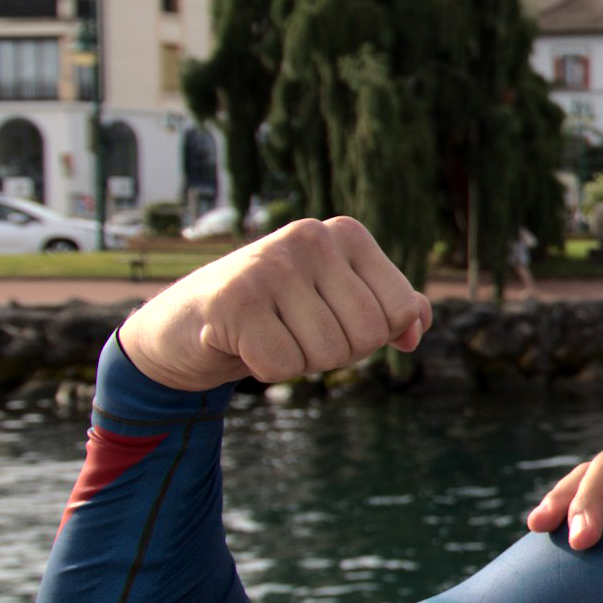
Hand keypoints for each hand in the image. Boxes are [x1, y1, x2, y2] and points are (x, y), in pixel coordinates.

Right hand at [118, 216, 429, 392]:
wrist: (185, 324)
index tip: (333, 319)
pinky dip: (267, 369)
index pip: (402, 309)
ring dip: (301, 361)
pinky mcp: (234, 300)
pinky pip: (283, 366)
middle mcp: (311, 237)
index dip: (375, 335)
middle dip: (338, 351)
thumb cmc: (276, 313)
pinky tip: (243, 342)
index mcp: (346, 233)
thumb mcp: (340, 301)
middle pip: (369, 334)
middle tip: (296, 330)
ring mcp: (270, 264)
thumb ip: (391, 308)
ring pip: (329, 353)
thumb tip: (417, 327)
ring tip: (271, 333)